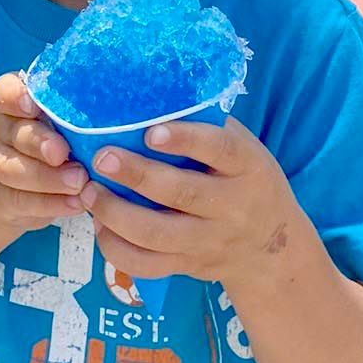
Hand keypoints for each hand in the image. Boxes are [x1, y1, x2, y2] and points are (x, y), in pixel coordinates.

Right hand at [0, 72, 90, 232]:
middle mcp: (4, 131)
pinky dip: (51, 204)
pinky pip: (22, 201)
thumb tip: (133, 111)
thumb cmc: (59, 146)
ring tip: (79, 182)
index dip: (14, 96)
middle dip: (39, 141)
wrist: (19, 194)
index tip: (31, 105)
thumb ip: (88, 115)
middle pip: (15, 131)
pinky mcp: (3, 199)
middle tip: (62, 152)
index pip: (5, 90)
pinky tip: (76, 203)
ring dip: (48, 177)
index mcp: (18, 104)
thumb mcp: (71, 125)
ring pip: (13, 169)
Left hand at [82, 117, 301, 289]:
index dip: (185, 139)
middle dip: (136, 175)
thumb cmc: (247, 182)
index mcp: (247, 167)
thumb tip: (150, 96)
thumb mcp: (244, 150)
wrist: (273, 249)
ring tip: (89, 191)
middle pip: (181, 193)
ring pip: (157, 235)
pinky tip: (100, 226)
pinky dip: (117, 249)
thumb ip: (207, 128)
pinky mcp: (189, 266)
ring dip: (116, 214)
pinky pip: (148, 265)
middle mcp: (231, 207)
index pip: (219, 149)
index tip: (151, 131)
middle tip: (102, 158)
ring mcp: (209, 241)